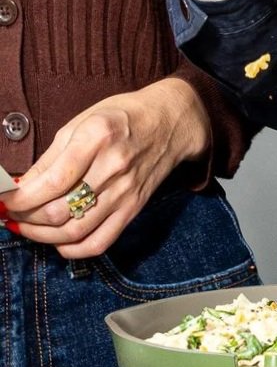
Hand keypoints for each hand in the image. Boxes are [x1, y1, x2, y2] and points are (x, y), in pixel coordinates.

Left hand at [0, 79, 210, 257]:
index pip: (51, 181)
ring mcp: (125, 192)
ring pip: (75, 230)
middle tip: (11, 213)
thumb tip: (20, 186)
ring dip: (41, 236)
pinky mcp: (133, 209)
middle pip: (58, 210)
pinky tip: (56, 241)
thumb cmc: (123, 116)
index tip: (4, 200)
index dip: (20, 198)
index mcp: (97, 138)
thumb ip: (50, 157)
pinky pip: (100, 242)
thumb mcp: (81, 121)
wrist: (169, 122)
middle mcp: (113, 167)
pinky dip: (72, 249)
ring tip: (26, 227)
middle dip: (25, 218)